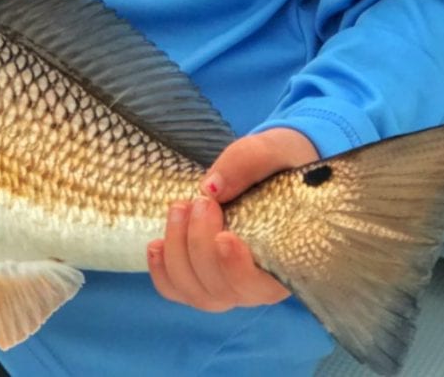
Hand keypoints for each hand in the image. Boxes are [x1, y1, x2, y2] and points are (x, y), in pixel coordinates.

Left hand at [147, 127, 319, 311]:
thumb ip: (249, 163)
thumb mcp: (274, 151)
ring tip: (179, 209)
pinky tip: (156, 244)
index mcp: (287, 261)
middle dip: (200, 246)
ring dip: (178, 253)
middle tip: (201, 202)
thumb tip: (211, 188)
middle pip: (221, 290)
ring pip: (195, 292)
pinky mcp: (202, 277)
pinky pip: (177, 290)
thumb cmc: (282, 164)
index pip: (262, 287)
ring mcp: (228, 284)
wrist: (274, 169)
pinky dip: (162, 271)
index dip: (236, 270)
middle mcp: (258, 283)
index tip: (224, 236)